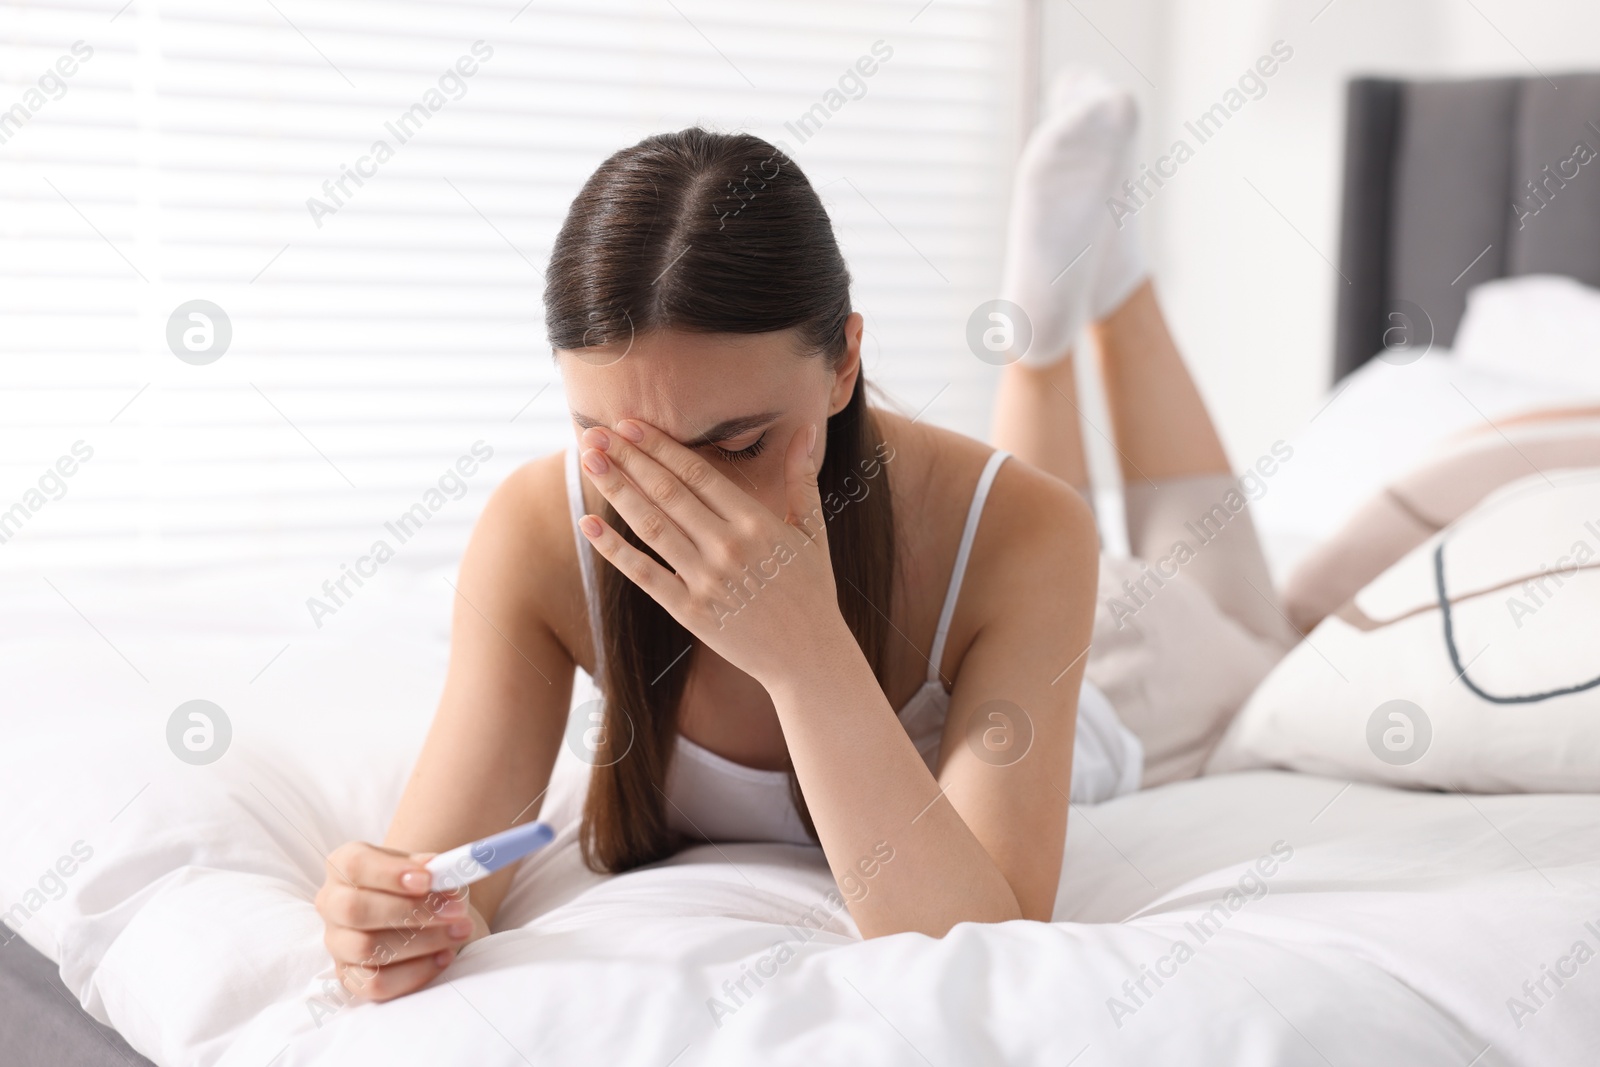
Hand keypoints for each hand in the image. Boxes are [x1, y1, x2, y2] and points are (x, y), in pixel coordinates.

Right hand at [315, 841, 483, 1002]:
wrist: (424, 912)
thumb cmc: (422, 886)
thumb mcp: (428, 869)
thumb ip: (435, 869)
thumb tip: (442, 872)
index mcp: (344, 865)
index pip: (355, 865)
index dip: (391, 874)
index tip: (428, 879)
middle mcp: (332, 903)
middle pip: (355, 909)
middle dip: (412, 911)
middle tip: (455, 910)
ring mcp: (338, 943)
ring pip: (367, 948)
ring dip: (422, 942)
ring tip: (460, 930)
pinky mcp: (351, 976)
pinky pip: (376, 983)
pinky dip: (415, 972)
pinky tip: (444, 956)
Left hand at [576, 418, 854, 689]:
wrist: (809, 656)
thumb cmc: (812, 591)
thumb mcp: (813, 531)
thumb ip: (802, 479)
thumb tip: (805, 430)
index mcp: (757, 523)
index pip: (698, 474)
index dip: (660, 446)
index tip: (630, 424)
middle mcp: (728, 547)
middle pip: (668, 492)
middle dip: (629, 458)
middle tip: (596, 433)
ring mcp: (707, 580)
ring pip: (651, 525)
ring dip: (617, 490)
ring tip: (590, 461)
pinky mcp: (690, 611)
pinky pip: (644, 574)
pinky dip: (614, 549)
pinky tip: (589, 524)